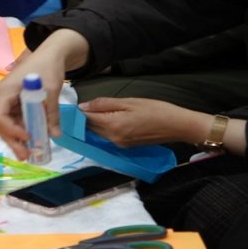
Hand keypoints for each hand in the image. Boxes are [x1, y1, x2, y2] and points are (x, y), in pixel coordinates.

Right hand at [0, 28, 89, 158]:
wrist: (49, 55)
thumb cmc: (47, 68)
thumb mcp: (51, 91)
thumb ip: (51, 113)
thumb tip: (55, 135)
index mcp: (4, 91)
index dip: (11, 130)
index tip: (28, 137)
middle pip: (0, 124)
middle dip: (12, 140)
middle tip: (25, 156)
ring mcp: (4, 101)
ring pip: (5, 125)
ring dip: (16, 139)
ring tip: (29, 153)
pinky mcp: (11, 104)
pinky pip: (12, 120)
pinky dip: (21, 131)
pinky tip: (31, 141)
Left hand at [80, 97, 207, 146]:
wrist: (177, 125)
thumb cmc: (155, 109)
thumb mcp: (129, 101)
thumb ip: (105, 104)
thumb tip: (83, 106)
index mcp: (113, 125)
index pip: (87, 119)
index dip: (78, 112)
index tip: (71, 104)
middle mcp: (113, 138)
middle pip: (91, 128)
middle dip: (84, 118)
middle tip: (80, 104)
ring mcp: (119, 144)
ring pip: (98, 132)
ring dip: (94, 123)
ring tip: (94, 109)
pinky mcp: (125, 146)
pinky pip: (108, 136)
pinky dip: (104, 127)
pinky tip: (107, 118)